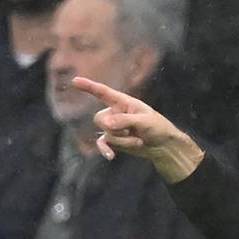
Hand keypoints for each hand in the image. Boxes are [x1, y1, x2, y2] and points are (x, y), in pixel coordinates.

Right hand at [71, 76, 204, 182]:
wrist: (163, 146)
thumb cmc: (158, 127)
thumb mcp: (145, 121)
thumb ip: (125, 120)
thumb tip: (106, 124)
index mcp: (123, 102)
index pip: (103, 92)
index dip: (89, 87)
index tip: (75, 81)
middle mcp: (114, 113)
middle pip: (100, 119)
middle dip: (115, 128)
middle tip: (132, 131)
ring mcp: (113, 127)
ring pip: (105, 134)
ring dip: (122, 140)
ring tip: (138, 140)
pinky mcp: (114, 141)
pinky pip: (102, 144)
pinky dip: (105, 150)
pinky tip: (110, 157)